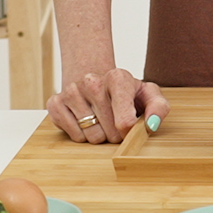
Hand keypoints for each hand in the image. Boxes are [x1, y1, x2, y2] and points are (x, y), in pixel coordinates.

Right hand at [47, 69, 170, 143]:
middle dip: (115, 134)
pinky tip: (85, 120)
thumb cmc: (126, 93)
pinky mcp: (55, 103)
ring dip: (99, 135)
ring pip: (90, 136)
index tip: (130, 126)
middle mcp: (91, 80)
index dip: (130, 131)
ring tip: (101, 120)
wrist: (97, 82)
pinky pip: (73, 136)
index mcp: (117, 77)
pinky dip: (81, 135)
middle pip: (109, 133)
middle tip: (115, 122)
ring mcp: (71, 91)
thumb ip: (158, 108)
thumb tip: (151, 125)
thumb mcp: (149, 95)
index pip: (125, 122)